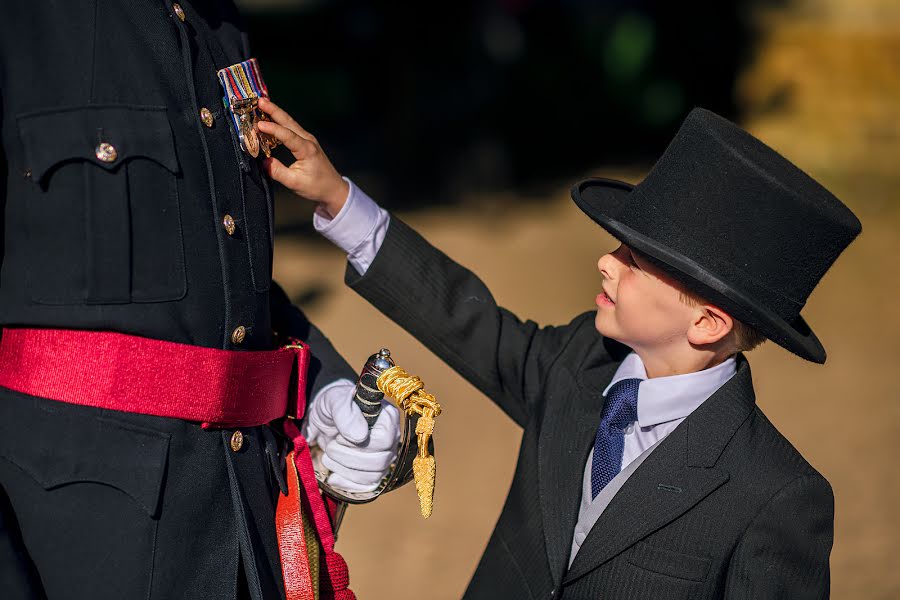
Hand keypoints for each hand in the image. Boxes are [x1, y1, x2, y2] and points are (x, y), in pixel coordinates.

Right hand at [257, 97, 348, 217]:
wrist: (333, 188)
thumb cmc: (316, 187)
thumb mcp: (295, 183)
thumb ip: (278, 172)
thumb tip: (263, 162)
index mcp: (307, 150)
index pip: (287, 135)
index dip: (272, 129)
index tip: (258, 125)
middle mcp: (308, 140)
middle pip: (289, 121)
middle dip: (273, 110)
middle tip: (259, 100)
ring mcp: (308, 139)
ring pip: (290, 122)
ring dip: (276, 112)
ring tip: (262, 104)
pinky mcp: (306, 142)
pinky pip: (292, 128)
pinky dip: (281, 121)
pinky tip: (271, 118)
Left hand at [302, 380, 400, 492]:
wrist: (325, 418)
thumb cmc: (333, 405)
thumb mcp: (333, 401)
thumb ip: (345, 412)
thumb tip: (360, 436)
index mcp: (387, 417)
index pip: (384, 441)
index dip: (359, 444)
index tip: (340, 436)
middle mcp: (391, 438)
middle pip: (380, 462)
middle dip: (348, 458)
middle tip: (331, 446)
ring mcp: (384, 456)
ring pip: (373, 476)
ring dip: (345, 470)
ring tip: (330, 455)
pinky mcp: (373, 471)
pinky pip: (367, 487)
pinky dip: (347, 484)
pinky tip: (333, 476)